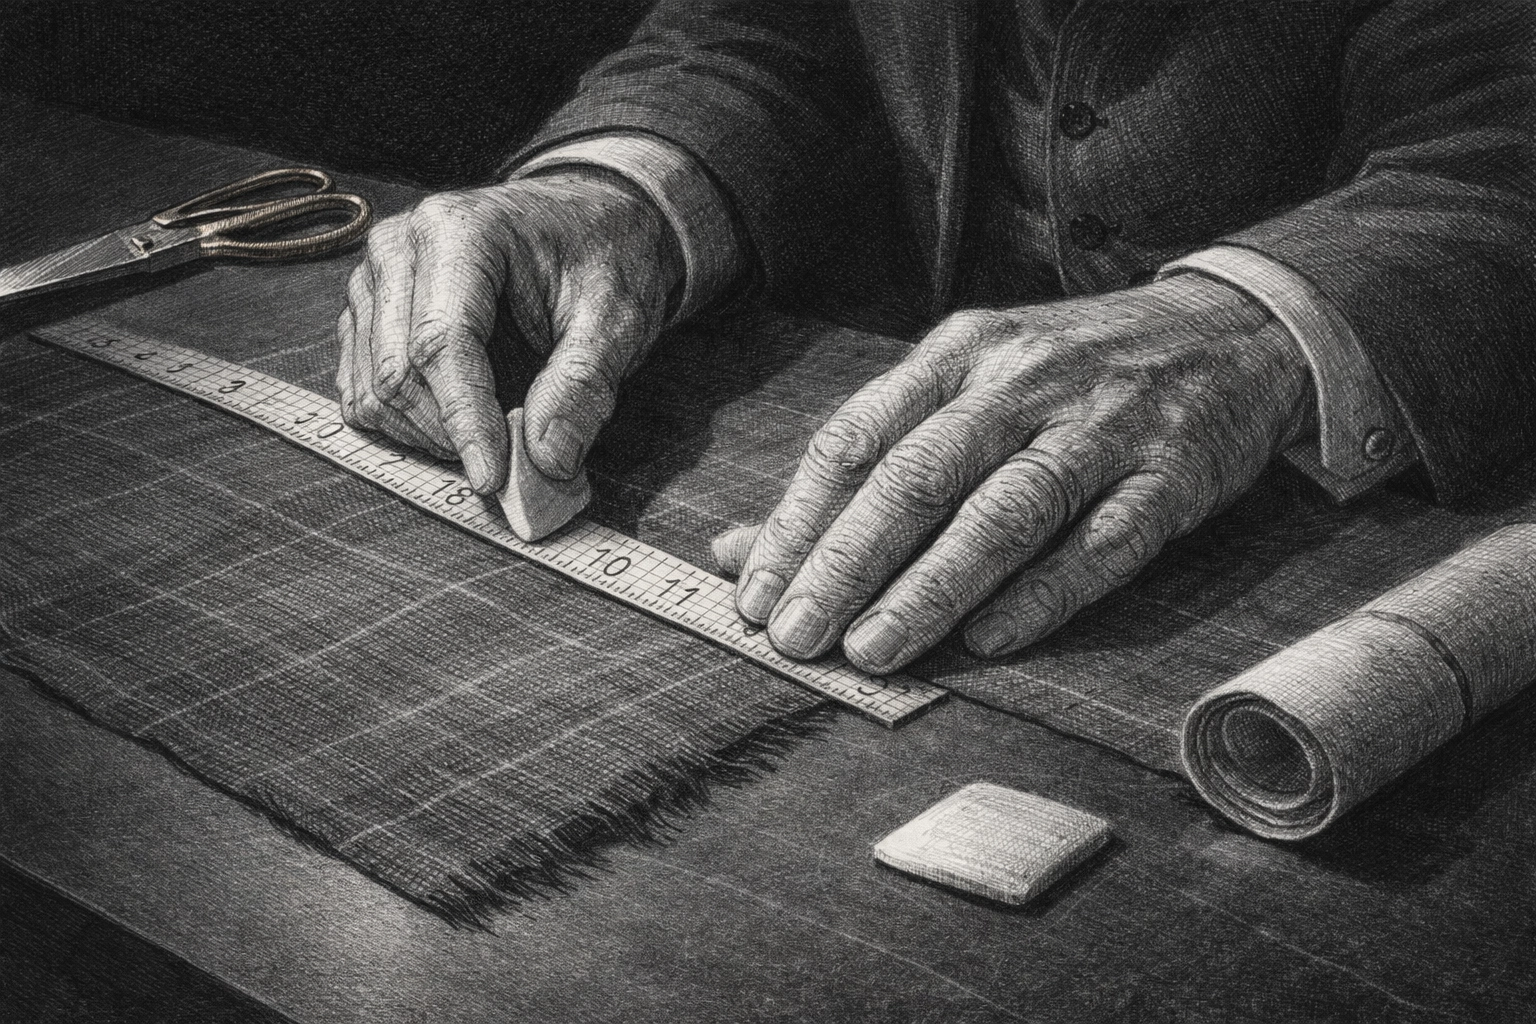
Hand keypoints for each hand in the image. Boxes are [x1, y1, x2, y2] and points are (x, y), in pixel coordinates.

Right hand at [336, 171, 681, 491]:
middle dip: (451, 433)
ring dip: (429, 435)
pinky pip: (361, 389)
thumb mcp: (617, 317)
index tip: (493, 478)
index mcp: (459, 230)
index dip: (465, 420)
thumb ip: (583, 385)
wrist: (584, 220)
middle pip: (398, 372)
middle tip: (513, 461)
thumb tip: (548, 461)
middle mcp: (401, 246)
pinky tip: (459, 423)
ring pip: (374, 389)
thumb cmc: (600, 257)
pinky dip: (406, 425)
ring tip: (494, 435)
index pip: (442, 344)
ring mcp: (375, 278)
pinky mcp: (368, 312)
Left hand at [727, 275, 1314, 672]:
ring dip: (932, 588)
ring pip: (1004, 512)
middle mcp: (1024, 380)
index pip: (856, 439)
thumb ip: (864, 463)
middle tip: (798, 636)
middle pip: (919, 476)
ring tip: (874, 650)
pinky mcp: (1172, 474)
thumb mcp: (965, 386)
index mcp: (960, 352)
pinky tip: (988, 641)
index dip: (799, 521)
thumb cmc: (1067, 373)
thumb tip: (739, 552)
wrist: (1228, 331)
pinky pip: (1102, 543)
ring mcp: (1102, 425)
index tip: (755, 594)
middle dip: (847, 563)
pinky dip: (1043, 594)